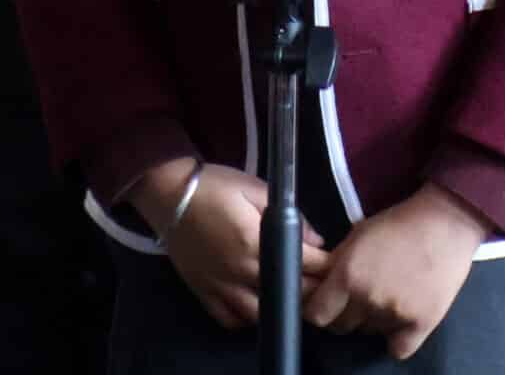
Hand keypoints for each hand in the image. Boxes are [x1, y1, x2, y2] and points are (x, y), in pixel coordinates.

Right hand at [128, 160, 328, 330]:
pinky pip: (228, 319)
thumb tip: (316, 239)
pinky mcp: (203, 292)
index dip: (325, 265)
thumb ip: (288, 215)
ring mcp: (220, 285)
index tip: (336, 263)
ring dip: (279, 307)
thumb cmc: (214, 185)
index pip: (303, 263)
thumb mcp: (255, 188)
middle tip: (323, 283)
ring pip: (259, 314)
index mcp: (255, 242)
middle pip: (287, 292)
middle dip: (310, 290)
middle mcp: (240, 271)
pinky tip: (256, 307)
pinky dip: (245, 319)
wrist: (168, 193)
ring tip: (291, 297)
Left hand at [304, 183, 490, 358]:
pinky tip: (399, 319)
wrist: (444, 223)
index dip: (317, 309)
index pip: (316, 314)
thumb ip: (334, 264)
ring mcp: (395, 313)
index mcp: (347, 275)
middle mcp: (368, 298)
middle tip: (358, 296)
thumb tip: (312, 285)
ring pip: (369, 333)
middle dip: (344, 313)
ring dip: (372, 320)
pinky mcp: (421, 322)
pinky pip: (397, 349)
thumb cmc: (398, 225)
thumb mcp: (356, 237)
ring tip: (387, 294)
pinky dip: (396, 338)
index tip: (323, 303)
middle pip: (341, 326)